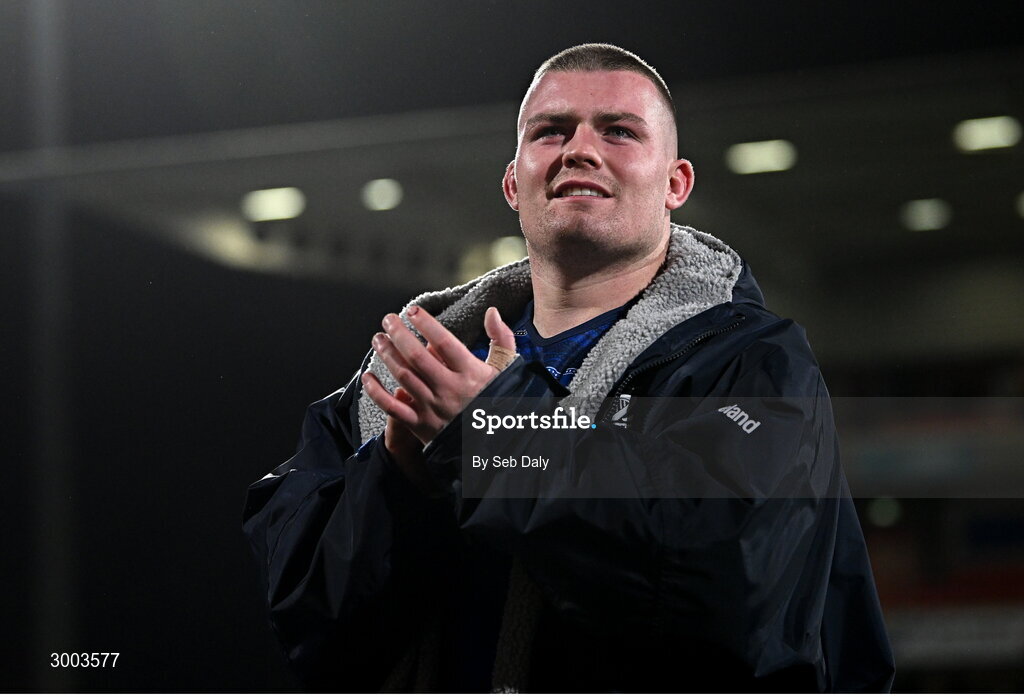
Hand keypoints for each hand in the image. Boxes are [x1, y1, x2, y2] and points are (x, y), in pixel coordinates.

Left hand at [362, 305, 514, 447]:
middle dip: (399, 335)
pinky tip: (367, 377)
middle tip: (388, 319)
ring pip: (404, 377)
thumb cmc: (498, 402)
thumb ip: (500, 339)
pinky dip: (377, 393)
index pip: (444, 343)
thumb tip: (492, 312)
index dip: (426, 324)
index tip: (413, 311)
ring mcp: (433, 408)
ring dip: (387, 356)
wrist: (495, 444)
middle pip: (417, 357)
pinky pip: (393, 408)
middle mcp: (450, 389)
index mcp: (470, 373)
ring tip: (378, 339)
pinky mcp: (421, 426)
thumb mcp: (506, 370)